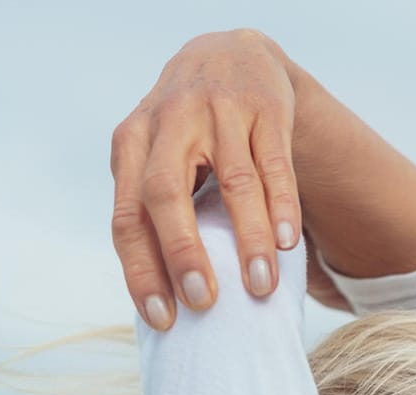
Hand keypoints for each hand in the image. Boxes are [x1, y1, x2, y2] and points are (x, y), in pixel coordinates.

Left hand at [109, 29, 300, 329]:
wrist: (230, 55)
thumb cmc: (188, 129)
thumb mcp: (155, 155)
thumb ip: (150, 209)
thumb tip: (162, 296)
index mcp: (132, 144)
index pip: (127, 216)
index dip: (141, 270)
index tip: (162, 319)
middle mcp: (169, 124)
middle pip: (165, 193)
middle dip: (182, 251)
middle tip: (203, 301)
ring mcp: (218, 112)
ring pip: (234, 183)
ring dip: (249, 239)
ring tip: (261, 287)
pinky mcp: (265, 109)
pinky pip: (275, 166)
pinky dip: (282, 207)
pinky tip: (288, 245)